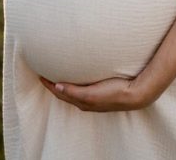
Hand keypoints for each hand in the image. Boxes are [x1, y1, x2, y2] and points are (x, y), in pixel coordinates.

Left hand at [38, 75, 156, 111]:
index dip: (48, 84)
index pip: (60, 92)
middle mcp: (86, 100)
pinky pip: (83, 87)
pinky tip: (79, 76)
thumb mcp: (90, 94)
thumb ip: (73, 91)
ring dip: (64, 83)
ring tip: (58, 73)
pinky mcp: (102, 91)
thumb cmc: (114, 93)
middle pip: (65, 92)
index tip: (39, 74)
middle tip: (45, 73)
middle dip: (54, 84)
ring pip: (74, 90)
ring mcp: (94, 97)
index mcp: (82, 101)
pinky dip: (75, 82)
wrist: (136, 94)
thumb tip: (57, 86)